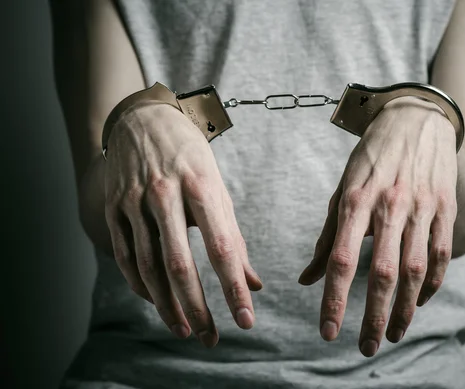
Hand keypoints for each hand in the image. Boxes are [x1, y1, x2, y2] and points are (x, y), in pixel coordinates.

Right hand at [104, 102, 261, 346]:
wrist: (143, 120)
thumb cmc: (190, 157)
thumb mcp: (218, 188)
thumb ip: (234, 236)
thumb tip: (252, 281)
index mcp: (201, 186)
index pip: (222, 247)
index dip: (234, 287)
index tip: (245, 319)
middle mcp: (165, 194)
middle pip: (180, 264)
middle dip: (197, 307)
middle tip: (211, 337)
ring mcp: (134, 202)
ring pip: (149, 265)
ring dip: (167, 305)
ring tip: (185, 329)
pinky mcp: (113, 208)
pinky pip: (124, 256)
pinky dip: (141, 285)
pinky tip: (156, 302)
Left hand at [298, 97, 457, 356]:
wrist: (415, 119)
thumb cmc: (371, 157)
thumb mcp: (342, 189)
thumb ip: (328, 237)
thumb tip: (307, 279)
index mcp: (356, 201)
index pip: (343, 260)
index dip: (335, 299)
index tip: (328, 331)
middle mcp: (390, 206)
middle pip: (384, 273)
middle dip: (375, 317)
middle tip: (366, 347)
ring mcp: (422, 208)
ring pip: (416, 269)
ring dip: (406, 308)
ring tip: (394, 334)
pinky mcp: (444, 208)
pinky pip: (442, 253)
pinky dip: (433, 283)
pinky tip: (420, 302)